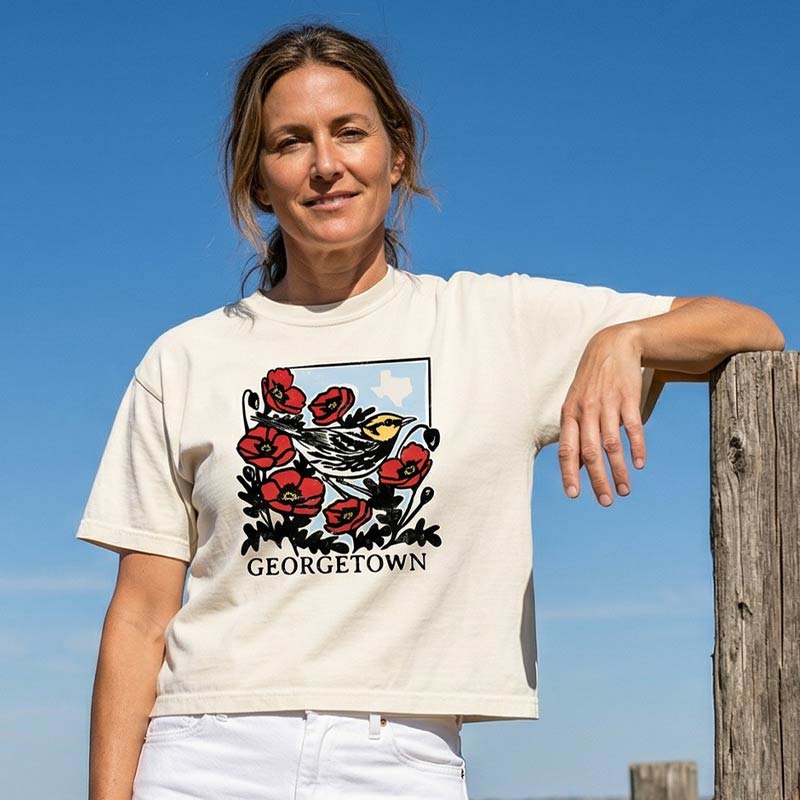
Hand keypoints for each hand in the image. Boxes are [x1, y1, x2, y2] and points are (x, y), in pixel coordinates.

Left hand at [558, 324, 645, 506]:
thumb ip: (576, 433)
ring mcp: (607, 403)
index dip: (570, 472)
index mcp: (570, 413)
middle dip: (598, 480)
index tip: (574, 495)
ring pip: (611, 444)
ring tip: (625, 490)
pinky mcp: (628, 397)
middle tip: (606, 501)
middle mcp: (586, 410)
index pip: (567, 448)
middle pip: (590, 452)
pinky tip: (639, 464)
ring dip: (619, 470)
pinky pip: (632, 427)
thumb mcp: (577, 403)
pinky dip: (636, 448)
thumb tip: (576, 466)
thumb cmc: (593, 380)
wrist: (614, 343)